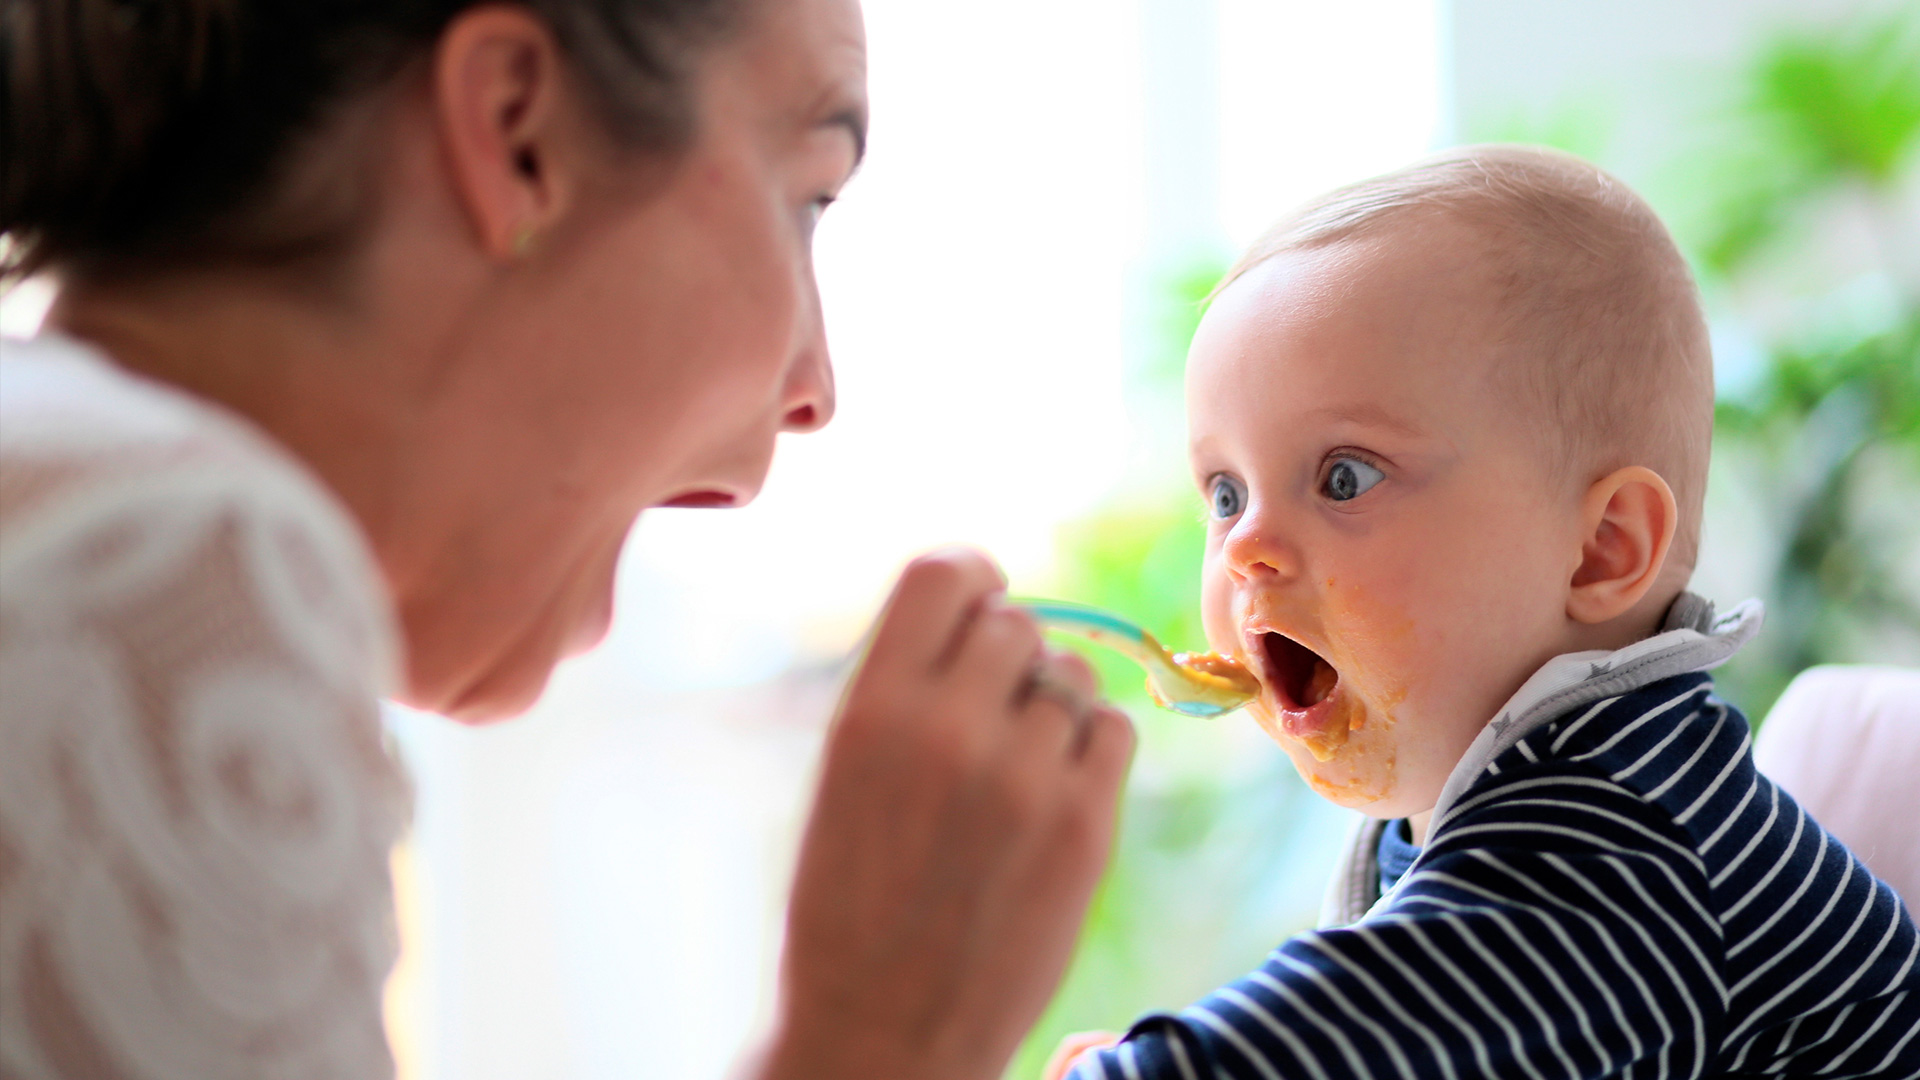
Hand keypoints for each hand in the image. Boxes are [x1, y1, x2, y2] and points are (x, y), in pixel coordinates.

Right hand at [760, 549, 1134, 1079]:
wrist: (881, 1032)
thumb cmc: (849, 903)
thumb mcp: (844, 774)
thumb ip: (906, 688)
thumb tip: (986, 611)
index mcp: (872, 711)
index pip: (943, 574)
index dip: (972, 574)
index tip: (981, 594)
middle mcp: (949, 729)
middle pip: (1016, 622)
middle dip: (1009, 653)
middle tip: (990, 710)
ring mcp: (1025, 779)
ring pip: (1072, 676)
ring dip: (1051, 702)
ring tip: (1017, 764)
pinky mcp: (1085, 829)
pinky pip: (1115, 729)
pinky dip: (1092, 746)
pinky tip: (1056, 788)